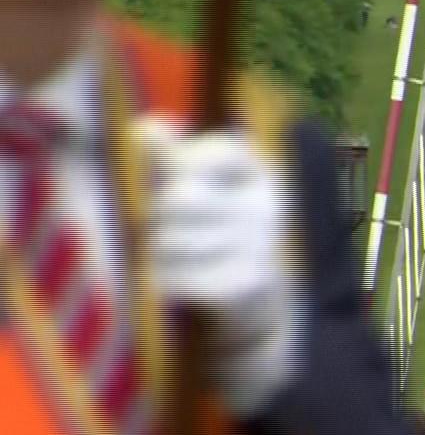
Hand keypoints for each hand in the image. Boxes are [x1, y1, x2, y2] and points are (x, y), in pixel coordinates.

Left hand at [142, 121, 300, 416]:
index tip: (177, 177)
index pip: (216, 150)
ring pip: (169, 241)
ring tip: (172, 260)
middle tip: (166, 231)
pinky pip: (171, 277)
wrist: (255, 309)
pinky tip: (176, 284)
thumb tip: (144, 125)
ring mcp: (260, 248)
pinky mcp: (243, 287)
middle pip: (180, 199)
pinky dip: (161, 283)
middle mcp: (269, 207)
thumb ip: (172, 155)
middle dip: (158, 218)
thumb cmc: (217, 236)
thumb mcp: (204, 190)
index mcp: (262, 174)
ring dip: (155, 254)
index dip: (182, 162)